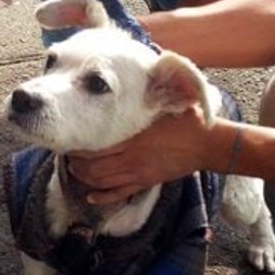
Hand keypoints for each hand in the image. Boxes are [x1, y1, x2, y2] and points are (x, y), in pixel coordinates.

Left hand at [67, 107, 214, 204]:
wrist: (206, 144)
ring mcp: (138, 173)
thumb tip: (134, 77)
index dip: (79, 148)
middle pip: (93, 168)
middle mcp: (132, 159)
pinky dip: (103, 197)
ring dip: (85, 179)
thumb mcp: (164, 103)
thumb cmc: (185, 120)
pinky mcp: (145, 182)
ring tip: (76, 170)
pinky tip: (91, 196)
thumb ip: (146, 95)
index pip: (96, 148)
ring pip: (102, 183)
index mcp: (133, 139)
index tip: (71, 140)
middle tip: (69, 156)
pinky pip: (119, 194)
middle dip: (77, 164)